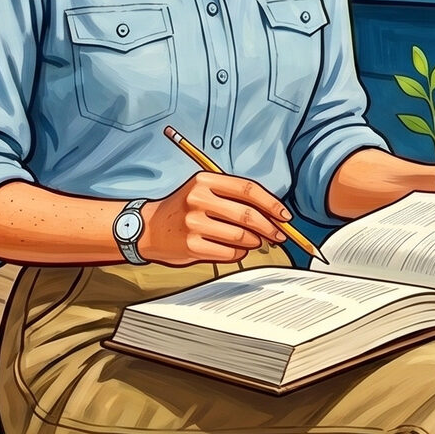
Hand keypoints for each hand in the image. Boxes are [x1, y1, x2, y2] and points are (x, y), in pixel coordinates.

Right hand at [140, 172, 290, 265]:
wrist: (149, 228)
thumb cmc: (184, 209)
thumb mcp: (203, 191)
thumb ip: (234, 197)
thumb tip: (273, 214)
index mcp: (204, 180)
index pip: (248, 189)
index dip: (272, 204)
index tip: (285, 217)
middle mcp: (198, 199)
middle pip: (248, 215)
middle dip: (270, 228)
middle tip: (279, 235)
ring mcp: (193, 223)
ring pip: (241, 237)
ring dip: (254, 242)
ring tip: (253, 241)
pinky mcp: (191, 246)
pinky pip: (229, 253)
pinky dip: (239, 253)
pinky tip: (236, 249)